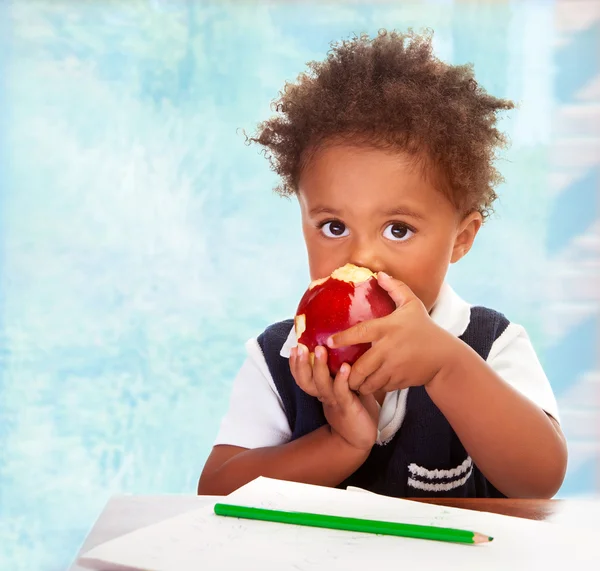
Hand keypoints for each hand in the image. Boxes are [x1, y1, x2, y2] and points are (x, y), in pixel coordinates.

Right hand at [290, 344, 379, 450]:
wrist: (360, 437)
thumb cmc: (355, 408)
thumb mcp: (346, 385)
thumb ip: (341, 369)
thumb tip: (343, 343)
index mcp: (320, 390)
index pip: (301, 377)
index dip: (295, 364)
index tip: (294, 347)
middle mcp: (323, 395)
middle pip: (306, 381)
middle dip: (301, 363)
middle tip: (301, 347)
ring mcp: (334, 401)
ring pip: (321, 384)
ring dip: (320, 366)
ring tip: (320, 350)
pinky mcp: (347, 406)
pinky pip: (341, 392)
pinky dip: (341, 379)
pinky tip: (344, 367)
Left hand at [326, 272, 454, 395]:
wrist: (445, 357)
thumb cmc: (425, 328)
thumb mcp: (413, 304)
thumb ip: (396, 288)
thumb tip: (379, 274)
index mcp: (388, 328)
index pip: (360, 332)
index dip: (342, 338)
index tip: (329, 342)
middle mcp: (388, 349)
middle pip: (360, 367)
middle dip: (347, 373)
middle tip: (339, 370)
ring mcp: (394, 368)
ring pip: (367, 381)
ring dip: (357, 383)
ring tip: (350, 380)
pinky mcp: (399, 381)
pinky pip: (379, 387)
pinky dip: (371, 387)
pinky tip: (367, 384)